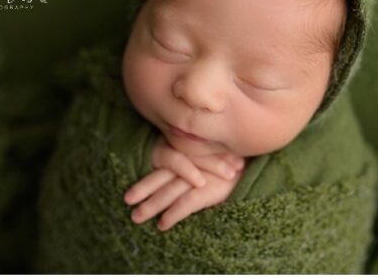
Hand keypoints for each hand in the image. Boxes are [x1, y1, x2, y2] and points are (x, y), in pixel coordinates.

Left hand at [124, 135, 245, 230]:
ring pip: (169, 192)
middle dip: (142, 190)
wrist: (250, 165)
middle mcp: (189, 164)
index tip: (130, 191)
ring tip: (137, 216)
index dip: (146, 178)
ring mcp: (197, 177)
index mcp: (186, 152)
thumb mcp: (205, 153)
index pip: (161, 165)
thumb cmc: (226, 159)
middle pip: (160, 177)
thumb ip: (189, 158)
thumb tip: (171, 171)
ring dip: (152, 205)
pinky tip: (163, 224)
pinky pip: (186, 204)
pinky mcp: (208, 190)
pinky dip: (173, 214)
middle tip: (126, 201)